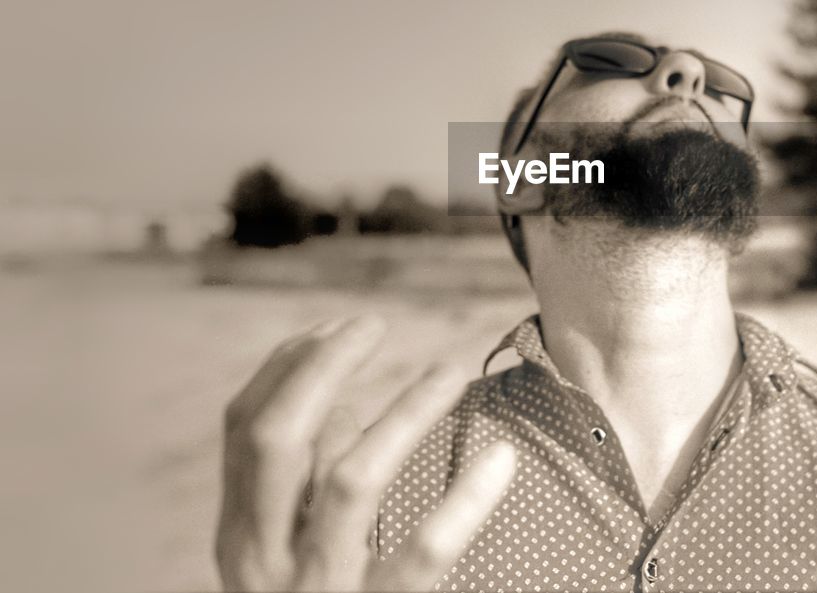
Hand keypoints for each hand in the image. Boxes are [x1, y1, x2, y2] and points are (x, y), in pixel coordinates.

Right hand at [215, 315, 515, 591]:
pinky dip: (464, 501)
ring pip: (352, 481)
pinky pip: (422, 553)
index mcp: (239, 538)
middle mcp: (265, 563)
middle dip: (319, 368)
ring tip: (449, 370)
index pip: (244, 430)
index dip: (287, 368)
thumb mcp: (289, 553)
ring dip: (403, 413)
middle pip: (275, 440)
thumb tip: (338, 394)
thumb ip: (304, 485)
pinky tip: (502, 459)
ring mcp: (319, 592)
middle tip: (372, 325)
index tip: (334, 330)